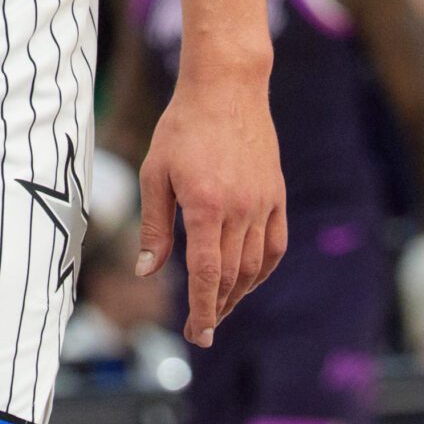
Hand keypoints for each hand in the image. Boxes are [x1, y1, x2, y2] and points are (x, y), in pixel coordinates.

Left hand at [135, 68, 285, 347]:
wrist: (226, 88)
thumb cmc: (181, 127)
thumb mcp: (154, 173)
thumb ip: (153, 225)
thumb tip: (147, 271)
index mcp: (205, 206)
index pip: (206, 274)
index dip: (202, 309)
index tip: (198, 335)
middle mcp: (239, 210)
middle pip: (231, 276)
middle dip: (216, 308)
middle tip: (203, 329)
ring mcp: (263, 203)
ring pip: (254, 266)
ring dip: (237, 294)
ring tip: (219, 307)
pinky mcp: (276, 195)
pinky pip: (274, 245)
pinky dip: (262, 269)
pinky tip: (248, 280)